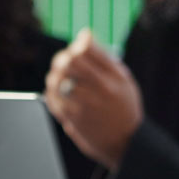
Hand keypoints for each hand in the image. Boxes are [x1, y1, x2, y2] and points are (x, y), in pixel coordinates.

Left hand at [44, 29, 143, 169]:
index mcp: (115, 76)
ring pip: (59, 81)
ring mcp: (88, 105)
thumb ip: (105, 58)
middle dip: (62, 59)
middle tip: (62, 63)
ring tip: (58, 79)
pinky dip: (51, 95)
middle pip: (70, 62)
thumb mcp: (124, 80)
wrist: (127, 143)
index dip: (77, 45)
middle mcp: (103, 89)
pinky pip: (55, 101)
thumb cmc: (124, 108)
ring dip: (54, 77)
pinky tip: (56, 95)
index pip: (87, 49)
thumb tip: (84, 35)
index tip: (76, 50)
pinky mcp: (76, 120)